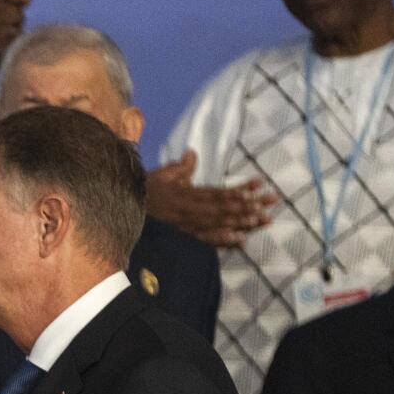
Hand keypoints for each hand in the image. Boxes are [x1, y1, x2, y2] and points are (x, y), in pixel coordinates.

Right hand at [145, 152, 276, 247]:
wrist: (119, 212)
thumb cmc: (140, 194)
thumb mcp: (159, 176)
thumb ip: (179, 167)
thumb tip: (193, 152)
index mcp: (186, 193)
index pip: (219, 190)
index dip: (241, 188)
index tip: (261, 183)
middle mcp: (189, 209)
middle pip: (225, 207)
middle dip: (251, 204)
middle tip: (274, 201)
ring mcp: (186, 226)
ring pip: (219, 223)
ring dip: (244, 222)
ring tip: (265, 220)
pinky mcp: (181, 239)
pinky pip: (205, 240)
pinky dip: (223, 240)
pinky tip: (241, 240)